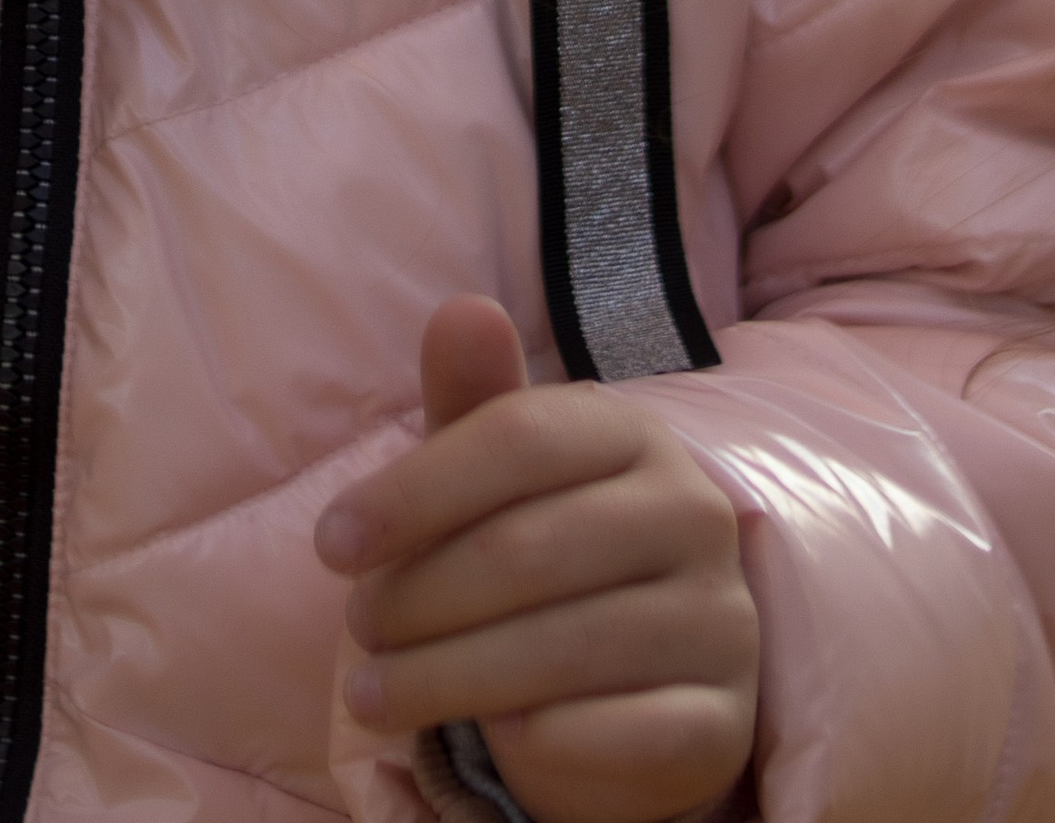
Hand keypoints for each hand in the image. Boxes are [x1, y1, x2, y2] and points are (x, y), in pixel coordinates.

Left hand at [316, 299, 756, 822]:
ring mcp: (720, 619)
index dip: (413, 491)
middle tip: (357, 630)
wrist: (635, 684)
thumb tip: (462, 310)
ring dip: (449, 679)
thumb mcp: (494, 477)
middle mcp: (693, 515)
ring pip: (567, 649)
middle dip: (419, 598)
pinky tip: (493, 740)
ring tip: (374, 694)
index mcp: (632, 434)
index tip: (330, 545)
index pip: (518, 439)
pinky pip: (626, 734)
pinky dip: (546, 743)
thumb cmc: (540, 556)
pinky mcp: (724, 720)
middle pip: (529, 550)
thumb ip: (472, 401)